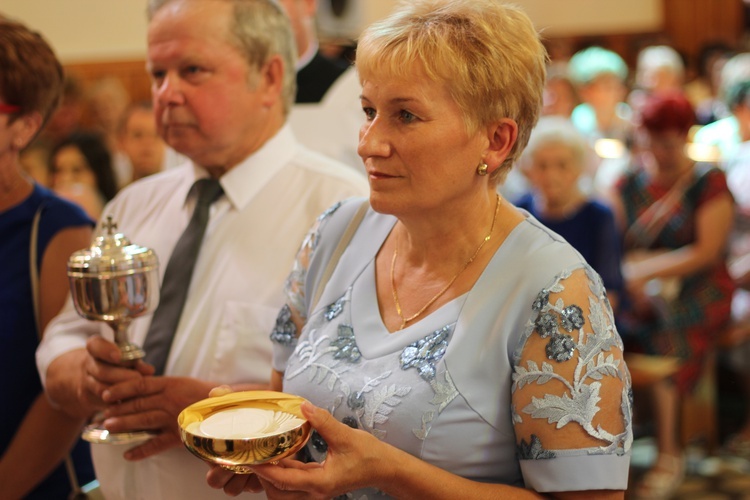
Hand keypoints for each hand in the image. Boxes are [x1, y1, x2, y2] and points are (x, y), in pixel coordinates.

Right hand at [81, 336, 152, 411]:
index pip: (96, 345)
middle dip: (122, 376)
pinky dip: (118, 404)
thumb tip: (149, 370)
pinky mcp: (89, 399)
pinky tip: (131, 403)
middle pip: (102, 371)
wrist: (89, 380)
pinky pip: (103, 403)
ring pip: (101, 389)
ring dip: (120, 392)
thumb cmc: (114, 363)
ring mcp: (86, 383)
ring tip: (137, 392)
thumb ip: (136, 362)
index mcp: (96, 349)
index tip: (118, 356)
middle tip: (139, 379)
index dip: (106, 351)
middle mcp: (88, 365)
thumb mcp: (123, 357)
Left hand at [100, 375, 214, 459]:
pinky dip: (142, 451)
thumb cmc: (205, 394)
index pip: (140, 385)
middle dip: (118, 409)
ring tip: (108, 428)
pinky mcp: (180, 434)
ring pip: (144, 420)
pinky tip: (128, 455)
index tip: (106, 394)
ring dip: (124, 424)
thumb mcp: (183, 383)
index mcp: (171, 384)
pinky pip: (157, 444)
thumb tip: (140, 388)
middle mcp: (170, 399)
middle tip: (102, 414)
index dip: (121, 389)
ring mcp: (174, 417)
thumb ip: (164, 386)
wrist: (227, 407)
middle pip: (138, 403)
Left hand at [210, 402, 385, 498]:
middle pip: (279, 493)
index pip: (284, 480)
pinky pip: (294, 483)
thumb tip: (304, 406)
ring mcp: (317, 490)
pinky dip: (284, 472)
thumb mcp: (346, 436)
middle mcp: (316, 491)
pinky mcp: (319, 484)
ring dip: (272, 477)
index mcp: (321, 482)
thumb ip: (323, 422)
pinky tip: (280, 454)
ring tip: (264, 455)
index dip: (264, 470)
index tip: (249, 458)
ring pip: (285, 491)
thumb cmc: (369, 455)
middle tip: (254, 456)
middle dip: (263, 478)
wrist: (385, 468)